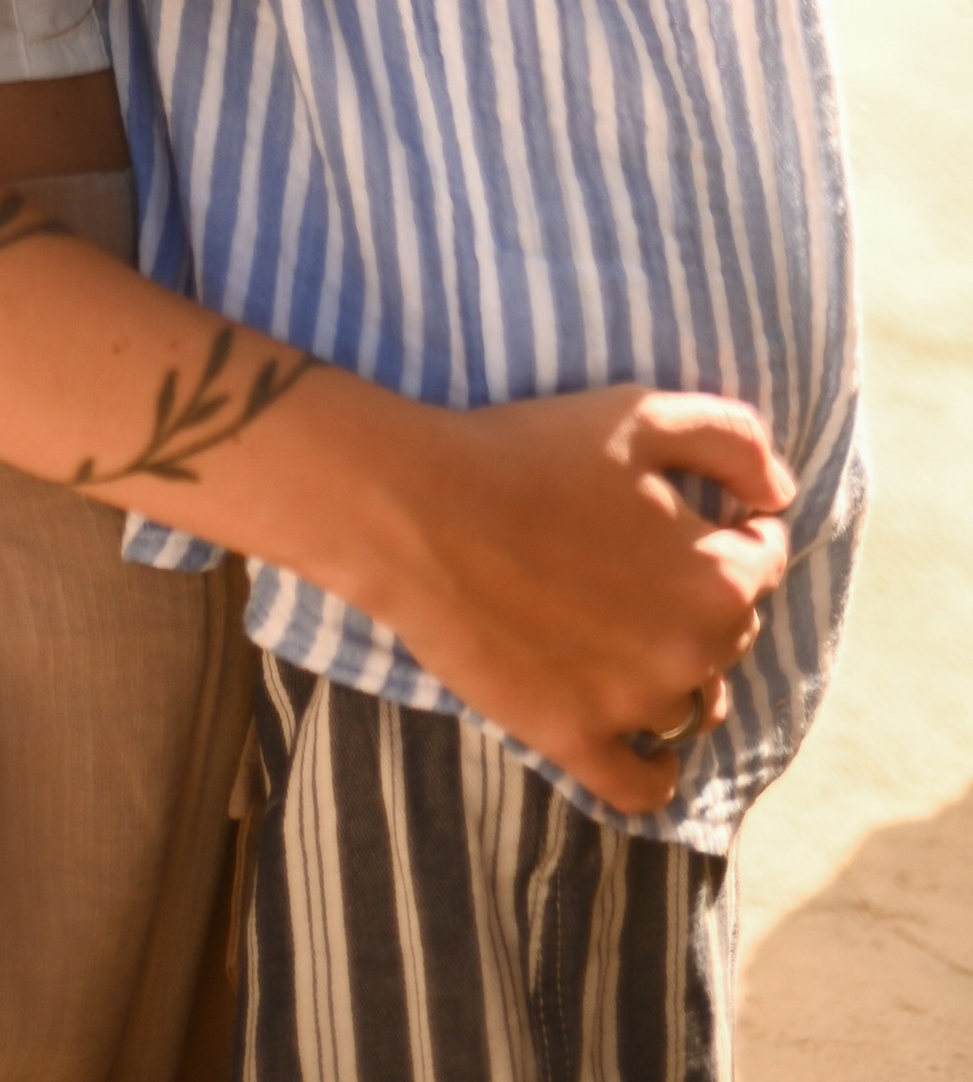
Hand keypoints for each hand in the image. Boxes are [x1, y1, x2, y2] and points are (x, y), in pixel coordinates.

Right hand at [364, 378, 792, 815]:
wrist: (419, 509)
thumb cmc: (530, 451)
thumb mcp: (642, 413)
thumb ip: (736, 442)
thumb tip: (780, 496)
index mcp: (719, 578)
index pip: (764, 560)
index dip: (730, 527)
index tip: (678, 512)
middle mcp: (693, 655)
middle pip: (730, 633)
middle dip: (699, 598)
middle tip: (632, 560)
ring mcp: (634, 707)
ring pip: (691, 706)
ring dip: (674, 674)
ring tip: (619, 633)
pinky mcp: (574, 740)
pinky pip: (643, 785)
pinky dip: (650, 767)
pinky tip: (634, 735)